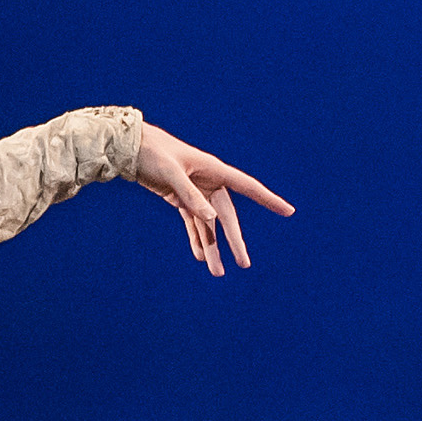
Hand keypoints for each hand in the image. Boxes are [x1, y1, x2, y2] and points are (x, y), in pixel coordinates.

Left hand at [130, 121, 292, 276]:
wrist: (133, 148)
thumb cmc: (155, 154)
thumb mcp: (172, 174)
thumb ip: (190, 195)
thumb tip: (211, 219)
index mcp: (214, 170)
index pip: (248, 187)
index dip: (268, 200)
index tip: (288, 211)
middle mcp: (209, 183)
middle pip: (227, 217)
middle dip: (234, 240)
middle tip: (244, 263)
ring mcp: (196, 193)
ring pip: (209, 225)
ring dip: (212, 248)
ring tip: (217, 272)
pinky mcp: (181, 200)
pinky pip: (192, 224)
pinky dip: (195, 240)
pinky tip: (199, 257)